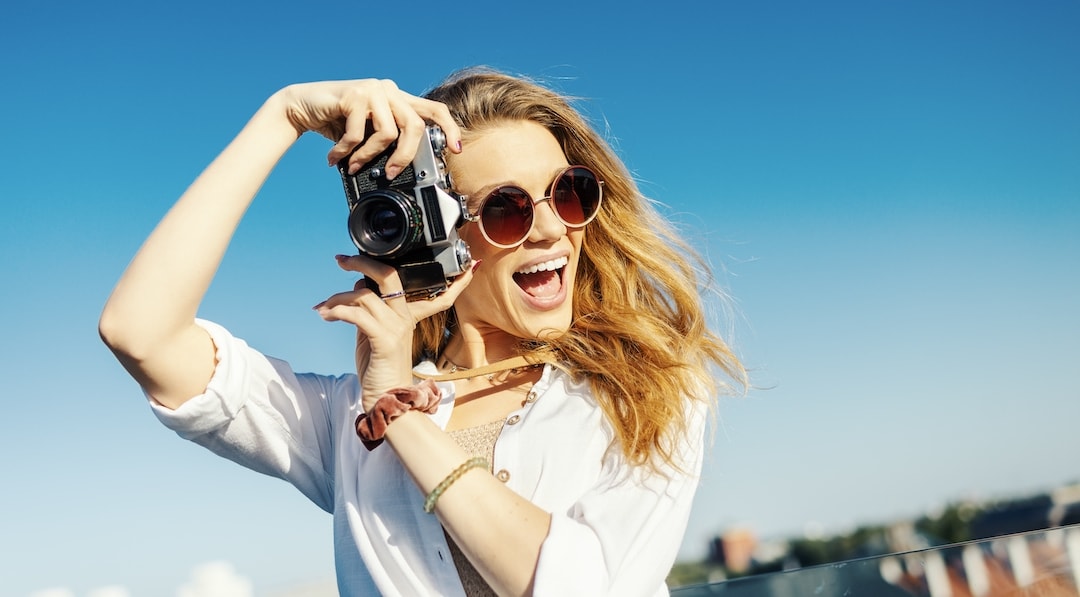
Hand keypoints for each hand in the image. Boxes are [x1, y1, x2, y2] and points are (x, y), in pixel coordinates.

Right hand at [273, 79, 461, 175]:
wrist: (301, 107)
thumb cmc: (337, 123)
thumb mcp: (368, 134)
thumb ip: (389, 141)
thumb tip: (405, 168)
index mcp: (398, 99)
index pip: (434, 109)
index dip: (449, 128)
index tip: (455, 149)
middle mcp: (389, 90)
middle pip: (416, 126)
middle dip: (405, 156)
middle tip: (391, 173)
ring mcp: (373, 89)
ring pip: (388, 133)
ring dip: (369, 156)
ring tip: (354, 164)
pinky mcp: (354, 94)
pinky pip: (360, 134)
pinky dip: (348, 151)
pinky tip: (336, 156)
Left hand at [313, 254, 477, 408]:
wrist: (386, 400)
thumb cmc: (379, 370)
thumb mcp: (373, 334)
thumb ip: (368, 310)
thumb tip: (357, 285)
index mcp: (407, 315)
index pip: (426, 290)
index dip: (441, 276)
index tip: (442, 265)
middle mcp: (405, 317)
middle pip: (388, 276)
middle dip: (362, 262)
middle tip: (342, 261)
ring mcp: (396, 328)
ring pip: (364, 294)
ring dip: (337, 298)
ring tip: (322, 308)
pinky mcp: (384, 339)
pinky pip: (357, 314)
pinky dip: (338, 311)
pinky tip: (327, 316)